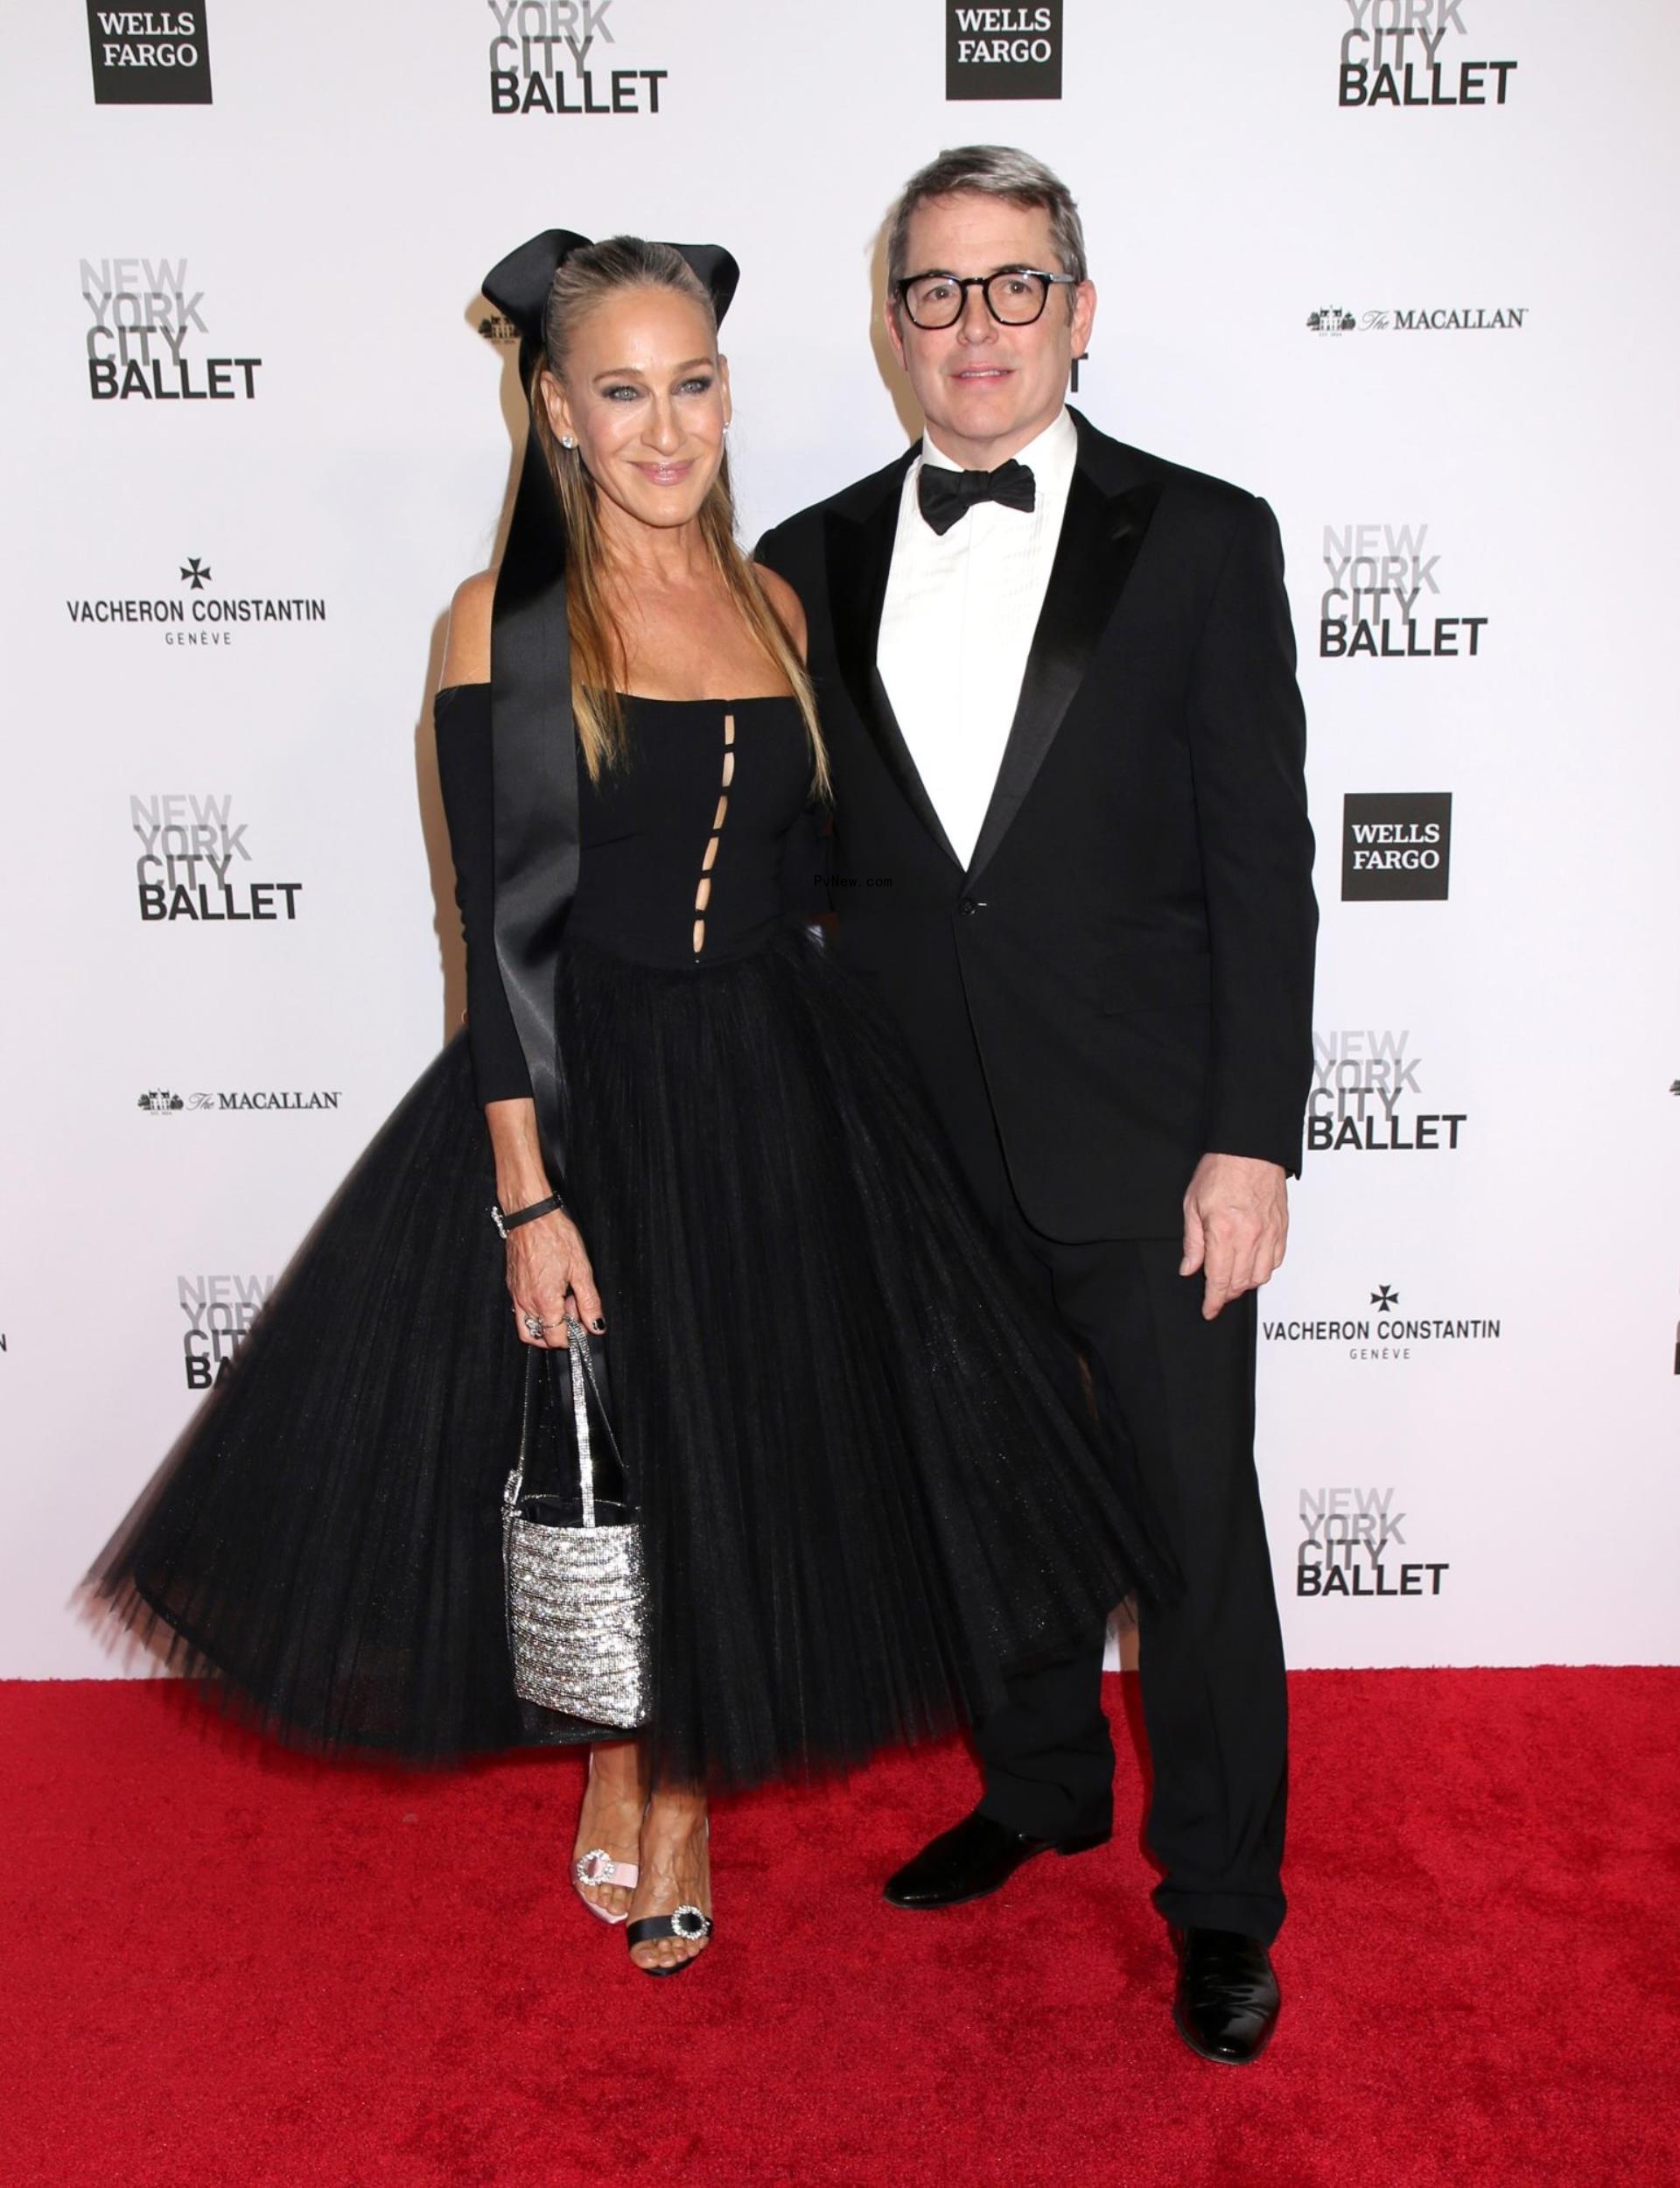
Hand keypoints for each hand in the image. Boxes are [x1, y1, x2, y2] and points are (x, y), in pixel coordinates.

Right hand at [505, 1206, 604, 1348]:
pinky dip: (536, 1311)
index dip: (573, 1335)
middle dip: (558, 1332)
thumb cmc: (554, 1236)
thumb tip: (596, 1325)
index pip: (556, 1338)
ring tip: (561, 1303)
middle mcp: (527, 1302)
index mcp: (545, 1300)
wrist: (531, 1216)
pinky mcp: (512, 1287)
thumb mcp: (581, 1269)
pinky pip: (521, 1311)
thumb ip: (589, 1302)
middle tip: (573, 1311)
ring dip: (545, 1325)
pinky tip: (551, 1292)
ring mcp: (516, 1295)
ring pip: (527, 1327)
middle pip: (540, 1338)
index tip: (583, 1322)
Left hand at [1180, 1154, 1288, 1321]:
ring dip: (1246, 1284)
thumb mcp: (1192, 1205)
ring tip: (1233, 1280)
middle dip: (1227, 1294)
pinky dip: (1264, 1270)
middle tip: (1216, 1295)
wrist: (1250, 1149)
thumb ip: (1193, 1242)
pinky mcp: (1281, 1228)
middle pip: (1241, 1283)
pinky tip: (1252, 1265)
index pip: (1219, 1280)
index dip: (1213, 1301)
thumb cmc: (1220, 1170)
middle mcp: (1249, 1237)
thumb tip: (1189, 1268)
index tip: (1209, 1310)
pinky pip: (1276, 1261)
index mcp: (1223, 1232)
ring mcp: (1269, 1234)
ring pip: (1261, 1276)